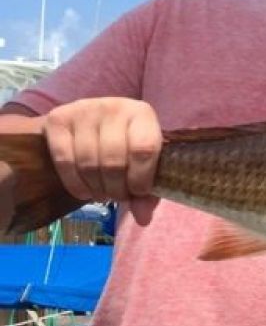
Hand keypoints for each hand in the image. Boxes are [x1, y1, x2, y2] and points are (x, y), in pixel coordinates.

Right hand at [40, 98, 162, 222]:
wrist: (84, 125)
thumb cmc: (122, 146)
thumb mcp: (142, 165)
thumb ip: (147, 192)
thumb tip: (143, 219)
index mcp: (142, 114)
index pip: (144, 149)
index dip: (140, 179)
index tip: (137, 193)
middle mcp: (114, 106)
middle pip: (113, 161)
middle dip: (116, 189)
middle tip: (117, 196)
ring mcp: (83, 110)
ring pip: (89, 164)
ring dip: (97, 189)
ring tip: (102, 193)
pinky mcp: (57, 119)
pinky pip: (64, 161)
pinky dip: (75, 184)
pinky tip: (84, 190)